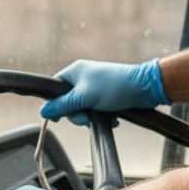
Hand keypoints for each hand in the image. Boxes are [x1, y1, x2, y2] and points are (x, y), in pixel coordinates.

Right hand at [40, 59, 169, 125]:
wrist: (145, 88)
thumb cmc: (114, 87)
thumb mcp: (83, 98)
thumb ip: (62, 105)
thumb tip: (43, 111)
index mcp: (75, 72)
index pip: (55, 88)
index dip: (55, 104)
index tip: (58, 117)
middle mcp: (83, 78)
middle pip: (68, 102)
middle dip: (78, 114)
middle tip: (87, 117)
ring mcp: (95, 87)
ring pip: (83, 109)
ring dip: (91, 117)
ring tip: (104, 116)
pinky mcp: (106, 97)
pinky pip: (96, 110)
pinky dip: (102, 116)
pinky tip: (112, 118)